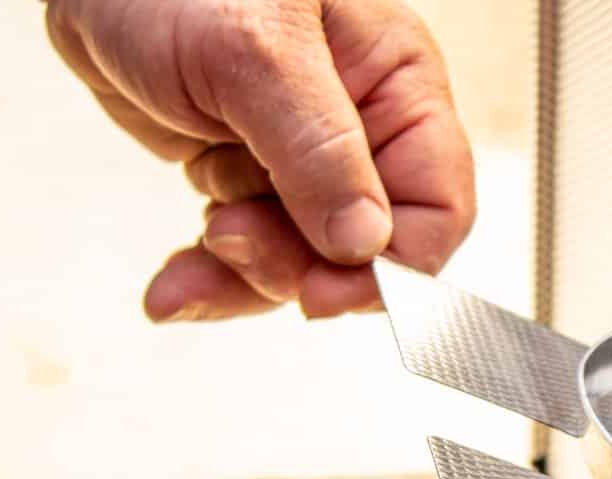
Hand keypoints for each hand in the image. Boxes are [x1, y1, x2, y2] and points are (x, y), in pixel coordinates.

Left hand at [45, 0, 475, 319]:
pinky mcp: (251, 184)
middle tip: (229, 236)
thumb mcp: (254, 54)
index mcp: (398, 84)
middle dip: (297, 265)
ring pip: (305, 267)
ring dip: (243, 275)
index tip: (322, 291)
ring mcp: (305, 164)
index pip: (436, 207)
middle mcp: (362, 131)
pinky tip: (174, 290)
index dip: (390, 266)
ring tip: (198, 244)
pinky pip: (250, 260)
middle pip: (366, 253)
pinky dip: (209, 279)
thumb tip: (366, 242)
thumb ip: (319, 150)